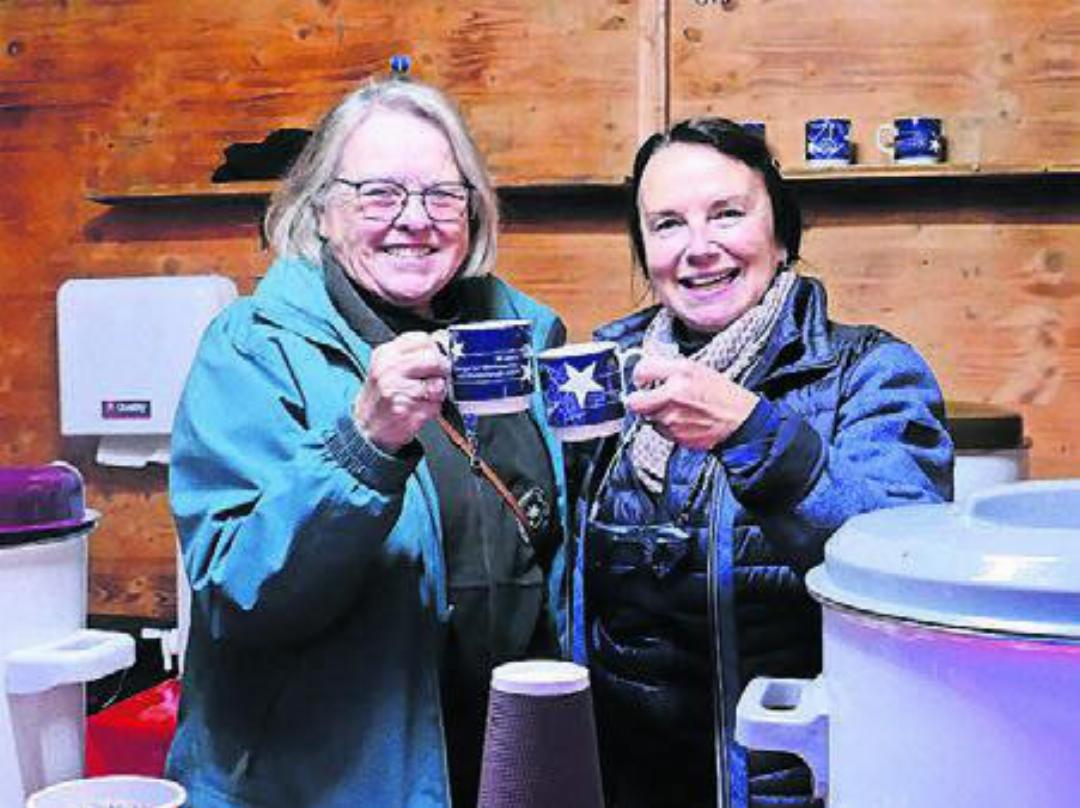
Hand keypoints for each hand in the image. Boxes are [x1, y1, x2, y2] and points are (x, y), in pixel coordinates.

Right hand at [353, 332, 449, 452]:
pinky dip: (433, 409)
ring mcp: (396, 390)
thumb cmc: (381, 395)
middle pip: (434, 359)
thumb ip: (412, 354)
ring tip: (424, 396)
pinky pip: (435, 406)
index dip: (436, 349)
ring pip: (438, 384)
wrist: (364, 426)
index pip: (423, 339)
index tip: (436, 358)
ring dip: (438, 392)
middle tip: (437, 378)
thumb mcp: (388, 366)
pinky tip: (418, 409)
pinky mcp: (405, 411)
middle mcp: (389, 369)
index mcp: (386, 353)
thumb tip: (442, 343)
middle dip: (442, 370)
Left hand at [626, 355, 758, 449]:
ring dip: (654, 413)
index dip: (640, 376)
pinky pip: (660, 430)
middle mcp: (673, 394)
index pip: (641, 370)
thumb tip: (649, 371)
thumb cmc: (722, 394)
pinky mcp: (675, 436)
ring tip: (674, 409)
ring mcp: (672, 418)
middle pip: (634, 402)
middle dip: (637, 399)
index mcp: (680, 372)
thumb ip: (671, 368)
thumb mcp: (698, 369)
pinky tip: (682, 420)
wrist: (740, 420)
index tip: (644, 379)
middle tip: (646, 397)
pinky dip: (666, 426)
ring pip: (647, 417)